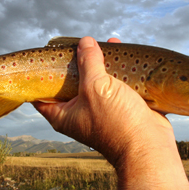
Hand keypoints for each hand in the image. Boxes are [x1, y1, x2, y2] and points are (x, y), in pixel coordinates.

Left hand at [33, 36, 174, 171]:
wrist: (148, 147)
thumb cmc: (116, 122)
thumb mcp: (96, 87)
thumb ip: (88, 62)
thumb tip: (85, 42)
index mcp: (63, 114)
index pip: (41, 95)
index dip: (39, 76)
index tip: (43, 59)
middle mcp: (79, 113)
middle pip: (71, 83)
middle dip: (77, 63)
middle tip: (78, 45)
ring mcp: (100, 110)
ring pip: (96, 82)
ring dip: (100, 64)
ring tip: (103, 44)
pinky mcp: (119, 108)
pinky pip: (115, 85)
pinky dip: (118, 71)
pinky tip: (122, 55)